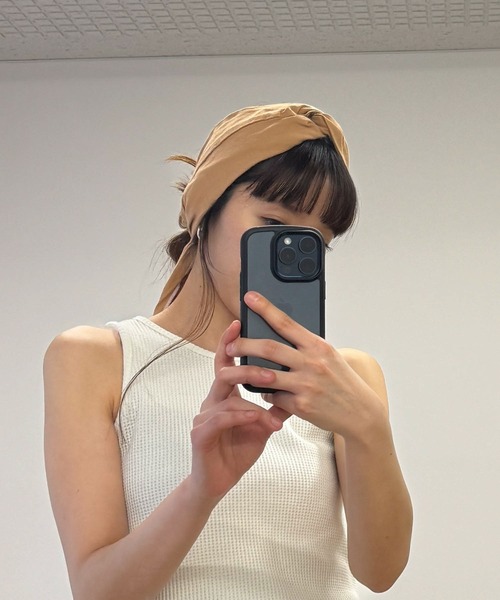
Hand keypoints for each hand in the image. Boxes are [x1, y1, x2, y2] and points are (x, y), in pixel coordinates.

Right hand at [190, 320, 289, 500]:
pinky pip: (220, 419)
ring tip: (272, 405)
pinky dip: (240, 416)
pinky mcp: (200, 434)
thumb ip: (275, 406)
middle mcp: (211, 401)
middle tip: (271, 371)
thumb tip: (298, 385)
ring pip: (225, 396)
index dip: (230, 342)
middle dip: (247, 368)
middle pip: (224, 373)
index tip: (239, 323)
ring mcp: (203, 417)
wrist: (217, 482)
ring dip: (252, 399)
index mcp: (225, 396)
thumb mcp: (263, 425)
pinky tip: (255, 418)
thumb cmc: (238, 450)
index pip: (226, 363)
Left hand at [225, 292, 387, 439]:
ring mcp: (306, 384)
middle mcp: (311, 362)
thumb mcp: (329, 357)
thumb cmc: (343, 381)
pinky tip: (264, 392)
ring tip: (230, 370)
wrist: (361, 412)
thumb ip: (306, 347)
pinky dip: (266, 394)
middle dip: (244, 344)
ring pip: (265, 375)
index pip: (286, 322)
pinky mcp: (301, 405)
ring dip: (243, 372)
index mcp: (317, 345)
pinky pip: (274, 397)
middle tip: (230, 344)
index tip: (249, 298)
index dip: (265, 308)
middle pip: (269, 348)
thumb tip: (280, 336)